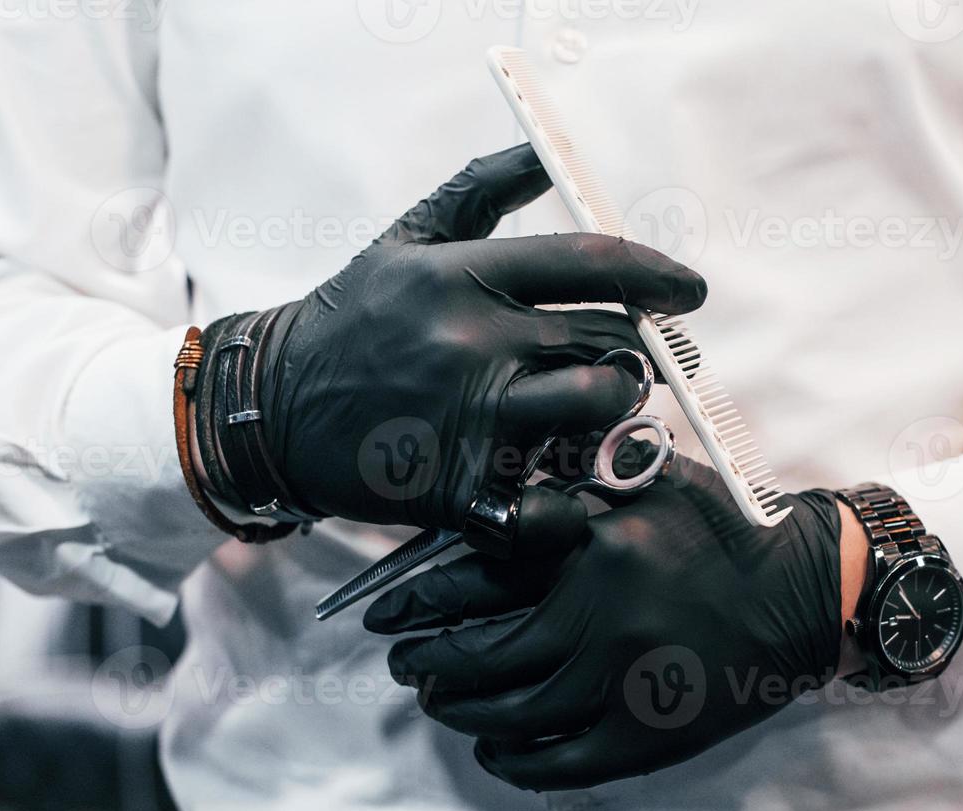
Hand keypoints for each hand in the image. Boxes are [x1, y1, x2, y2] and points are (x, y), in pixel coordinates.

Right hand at [194, 144, 705, 536]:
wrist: (272, 410)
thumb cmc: (353, 319)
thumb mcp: (405, 240)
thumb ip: (479, 190)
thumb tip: (544, 153)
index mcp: (462, 276)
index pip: (589, 261)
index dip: (656, 275)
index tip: (690, 293)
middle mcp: (470, 341)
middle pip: (606, 340)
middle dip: (637, 356)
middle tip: (632, 366)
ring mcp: (466, 417)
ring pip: (593, 409)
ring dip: (614, 414)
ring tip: (599, 416)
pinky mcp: (457, 487)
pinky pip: (550, 502)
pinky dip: (570, 504)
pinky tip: (562, 489)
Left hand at [362, 456, 844, 790]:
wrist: (806, 593)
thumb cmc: (727, 530)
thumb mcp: (652, 481)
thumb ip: (578, 482)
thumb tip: (499, 489)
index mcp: (596, 545)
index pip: (478, 576)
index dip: (417, 598)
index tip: (386, 610)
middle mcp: (601, 615)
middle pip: (480, 655)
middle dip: (425, 663)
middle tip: (403, 664)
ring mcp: (624, 681)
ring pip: (509, 713)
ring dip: (458, 711)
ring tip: (440, 700)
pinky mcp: (648, 733)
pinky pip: (558, 762)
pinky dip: (512, 760)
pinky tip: (493, 748)